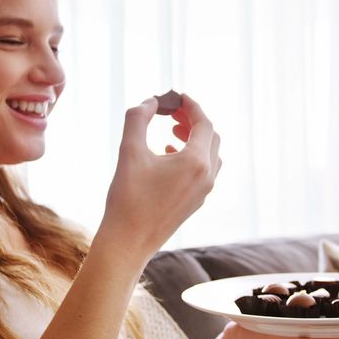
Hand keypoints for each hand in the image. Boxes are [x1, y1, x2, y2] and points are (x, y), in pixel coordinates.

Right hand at [98, 94, 221, 261]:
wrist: (128, 242)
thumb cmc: (127, 197)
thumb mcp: (129, 151)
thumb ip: (138, 118)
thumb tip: (151, 101)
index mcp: (196, 162)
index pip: (204, 123)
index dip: (191, 105)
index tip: (176, 96)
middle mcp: (207, 176)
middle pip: (210, 137)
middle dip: (193, 120)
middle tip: (171, 112)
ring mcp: (204, 192)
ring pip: (210, 154)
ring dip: (194, 138)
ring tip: (170, 131)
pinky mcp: (195, 202)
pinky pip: (203, 170)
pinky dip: (191, 155)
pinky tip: (167, 154)